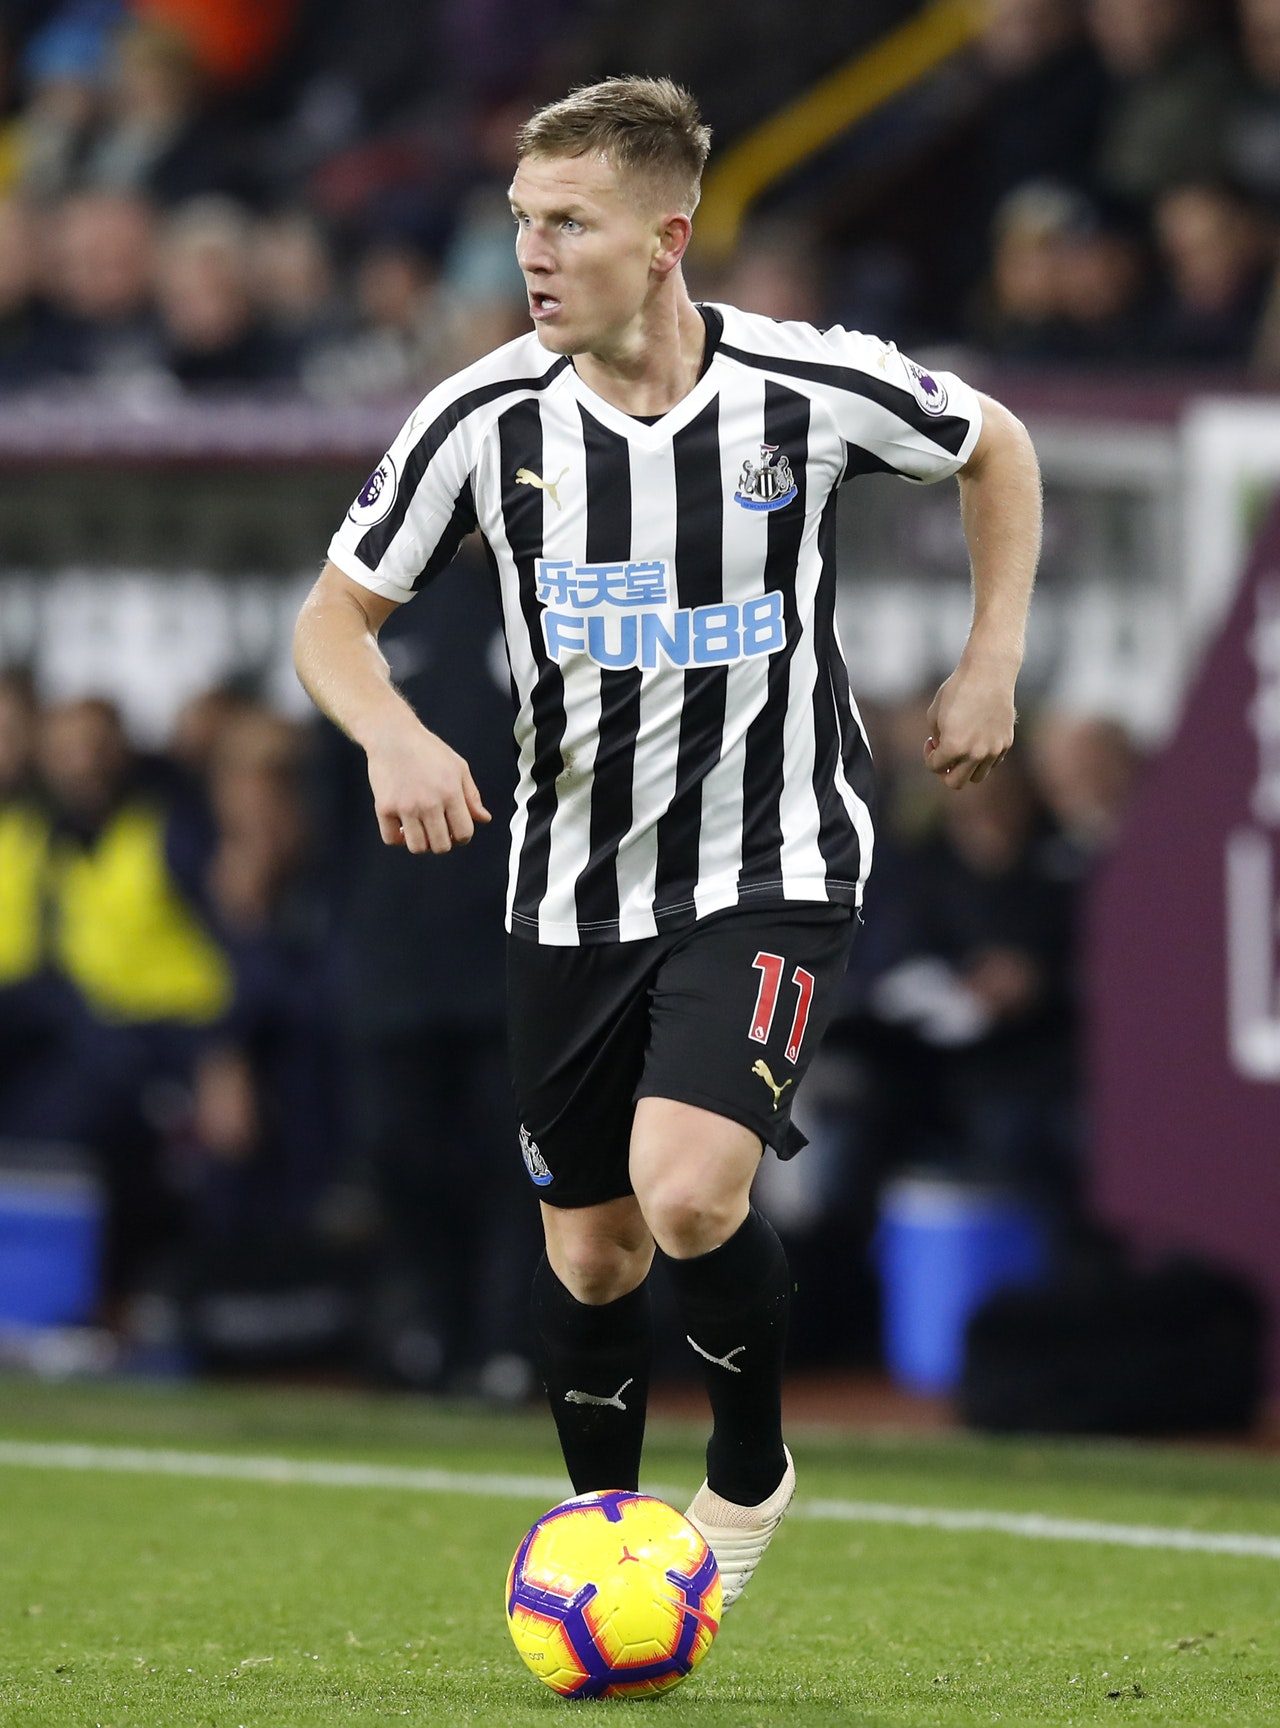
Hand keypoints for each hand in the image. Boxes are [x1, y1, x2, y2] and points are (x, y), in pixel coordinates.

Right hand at [366, 722, 490, 853]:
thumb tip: (484, 818)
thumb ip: (472, 796)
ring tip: (420, 829)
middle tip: (438, 830)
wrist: (392, 736)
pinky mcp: (384, 807)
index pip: (464, 833)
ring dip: (421, 843)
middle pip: (441, 846)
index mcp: (450, 793)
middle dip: (442, 842)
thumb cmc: (426, 749)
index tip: (455, 831)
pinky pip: (391, 839)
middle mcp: (429, 803)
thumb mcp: (458, 767)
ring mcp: (405, 807)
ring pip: (417, 847)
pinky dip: (398, 838)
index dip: (462, 837)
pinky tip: (402, 826)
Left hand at [923, 655, 1016, 788]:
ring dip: (965, 768)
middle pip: (956, 783)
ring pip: (977, 777)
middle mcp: (975, 753)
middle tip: (945, 755)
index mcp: (954, 747)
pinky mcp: (1006, 743)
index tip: (932, 740)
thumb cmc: (957, 689)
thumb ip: (937, 739)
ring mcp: (993, 750)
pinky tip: (977, 738)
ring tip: (962, 749)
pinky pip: (992, 762)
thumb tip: (943, 752)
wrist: (989, 672)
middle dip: (946, 772)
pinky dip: (982, 757)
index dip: (929, 755)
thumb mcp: (934, 714)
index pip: (935, 767)